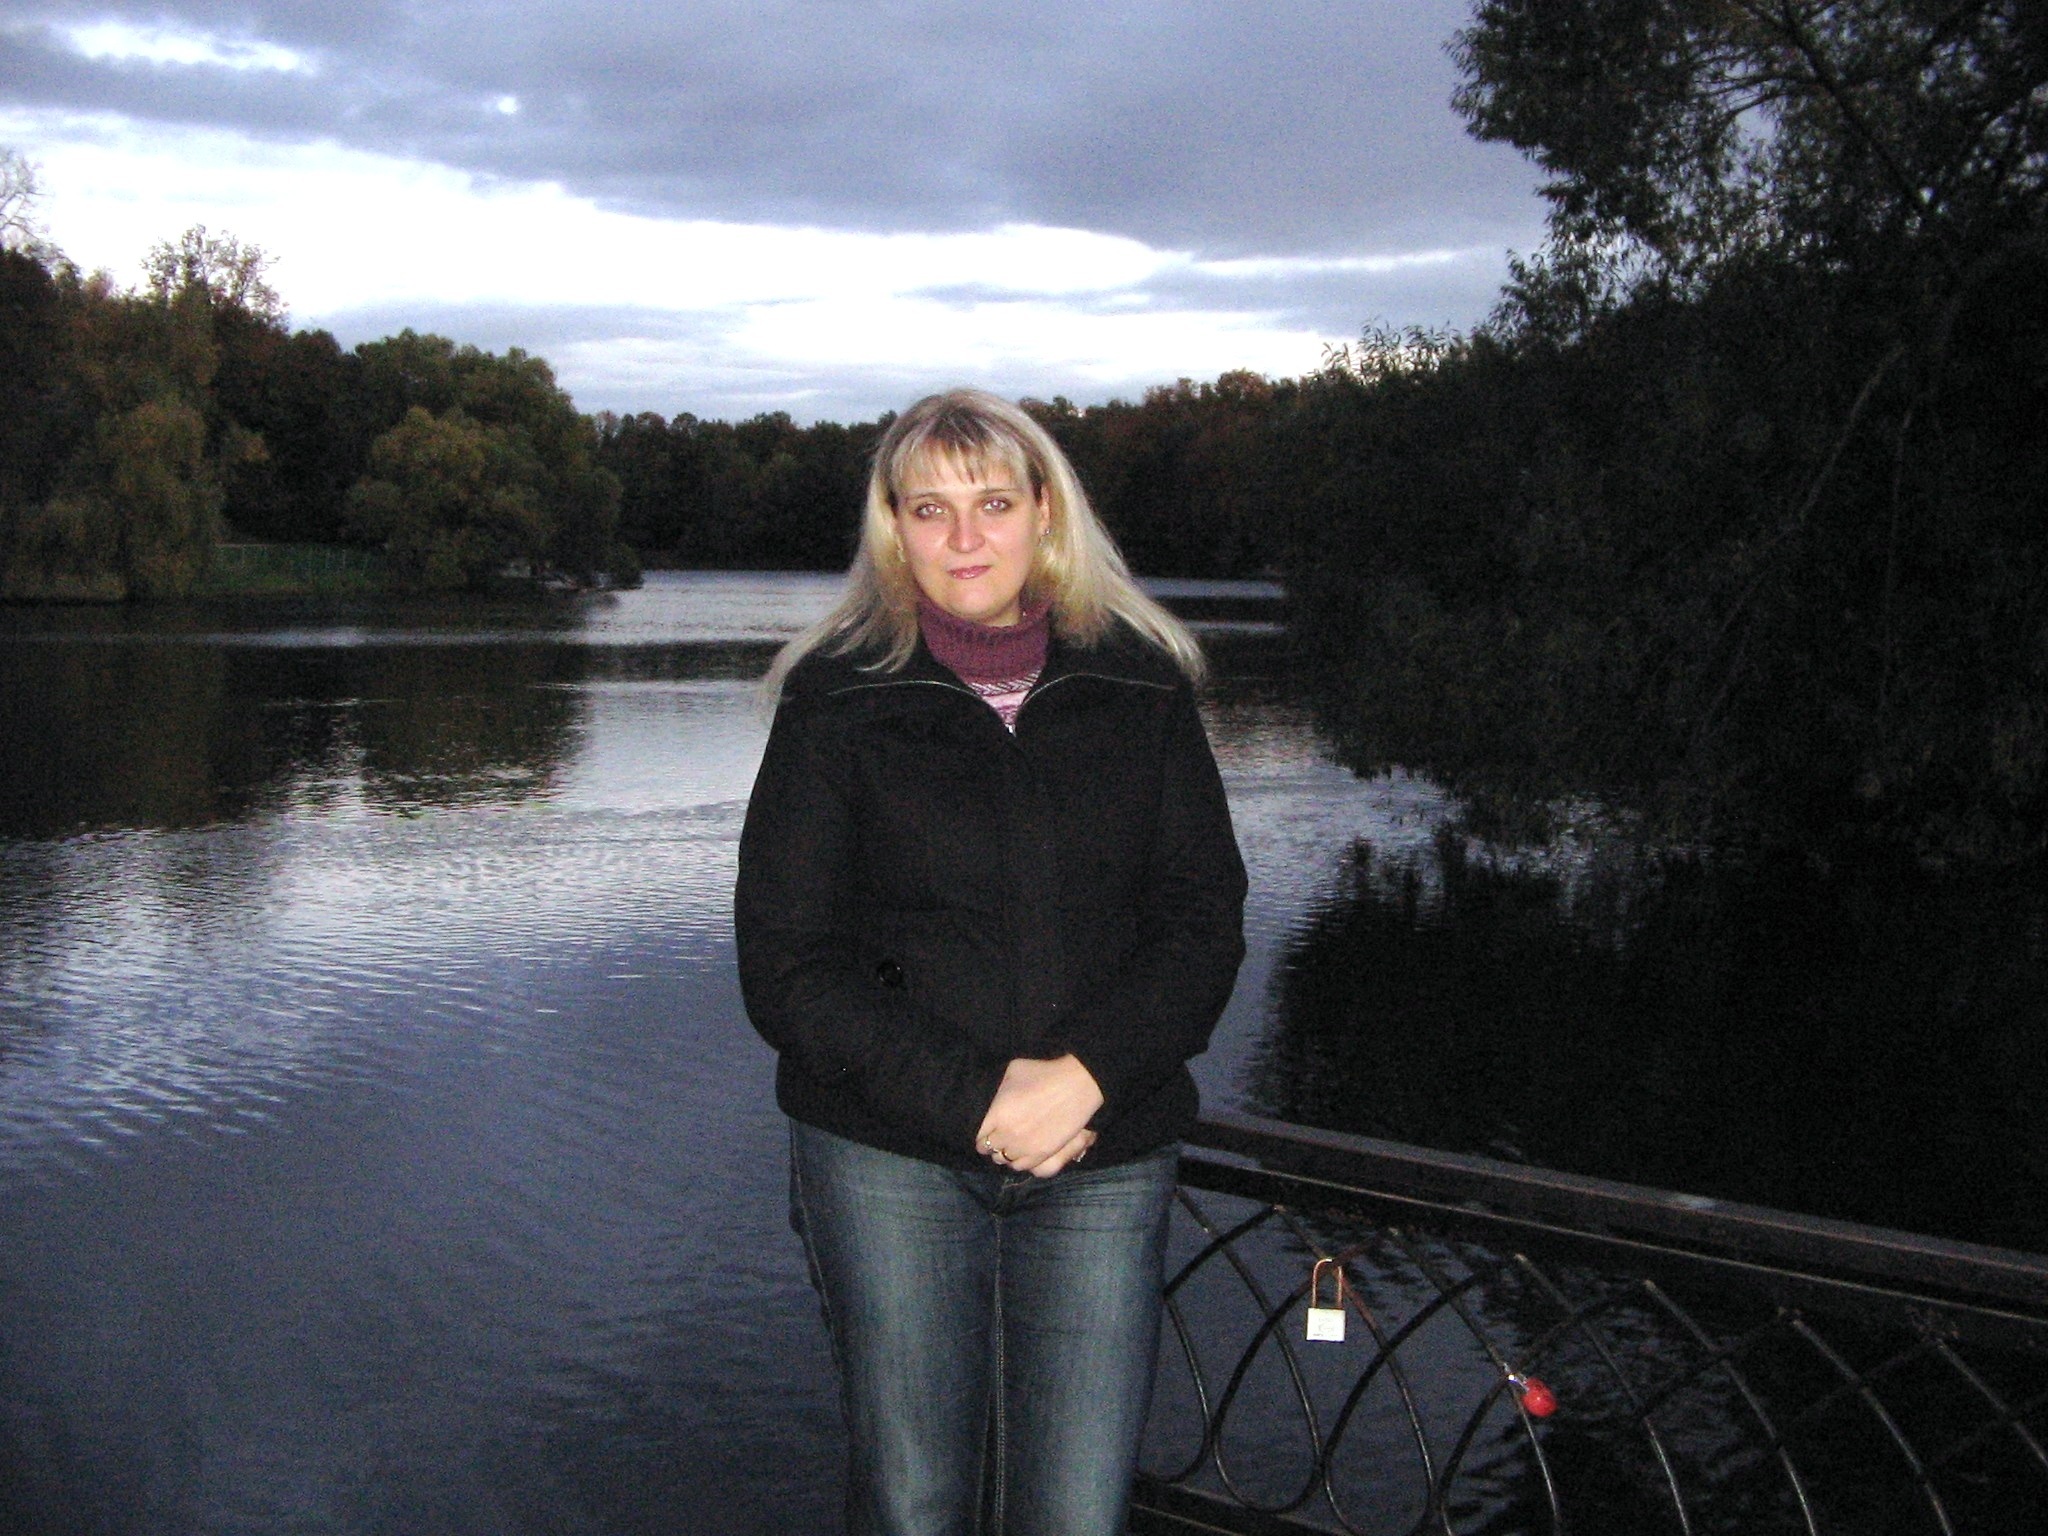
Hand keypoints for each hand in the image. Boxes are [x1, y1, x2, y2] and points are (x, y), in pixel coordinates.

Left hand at [975, 1054, 1103, 1177]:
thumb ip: (997, 1089)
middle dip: (990, 1143)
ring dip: (1004, 1153)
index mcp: (997, 1115)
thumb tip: (991, 1097)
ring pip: (1004, 1160)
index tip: (985, 1131)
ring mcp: (1025, 1147)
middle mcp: (1007, 1134)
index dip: (980, 1134)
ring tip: (1009, 1145)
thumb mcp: (1013, 1071)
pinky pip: (1022, 1167)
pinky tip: (1021, 1152)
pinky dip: (1018, 1161)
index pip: (978, 1136)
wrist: (1076, 1085)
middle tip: (996, 1137)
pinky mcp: (1042, 1154)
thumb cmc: (1044, 1073)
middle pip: (989, 1150)